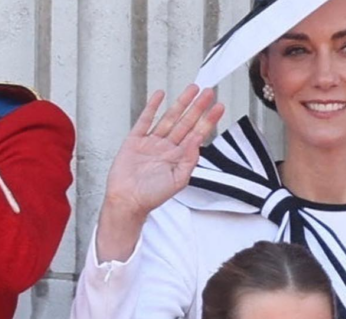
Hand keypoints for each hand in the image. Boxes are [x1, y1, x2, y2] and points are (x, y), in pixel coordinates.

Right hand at [96, 86, 223, 261]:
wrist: (127, 201)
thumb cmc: (151, 197)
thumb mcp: (177, 181)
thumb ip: (189, 161)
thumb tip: (198, 141)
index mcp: (178, 158)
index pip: (197, 134)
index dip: (208, 120)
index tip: (218, 107)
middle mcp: (166, 148)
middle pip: (186, 122)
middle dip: (198, 107)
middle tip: (209, 92)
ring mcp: (151, 142)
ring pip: (169, 118)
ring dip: (181, 103)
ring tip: (192, 89)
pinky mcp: (135, 141)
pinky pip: (145, 120)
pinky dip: (152, 107)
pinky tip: (160, 96)